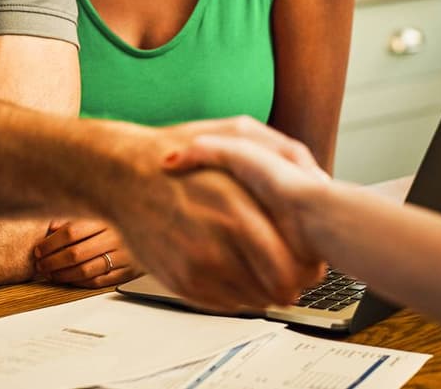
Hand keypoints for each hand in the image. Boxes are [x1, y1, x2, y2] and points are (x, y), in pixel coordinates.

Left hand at [33, 220, 134, 287]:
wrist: (156, 227)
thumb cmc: (123, 218)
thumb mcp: (100, 211)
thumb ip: (75, 217)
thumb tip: (50, 226)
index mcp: (106, 219)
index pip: (70, 232)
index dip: (50, 243)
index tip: (39, 249)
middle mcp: (115, 237)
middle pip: (75, 253)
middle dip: (52, 262)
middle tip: (41, 265)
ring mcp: (123, 256)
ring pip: (86, 271)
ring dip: (64, 275)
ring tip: (51, 275)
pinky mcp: (129, 271)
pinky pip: (100, 281)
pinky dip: (81, 283)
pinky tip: (70, 280)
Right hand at [91, 120, 321, 313]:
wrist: (121, 174)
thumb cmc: (180, 153)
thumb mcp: (236, 134)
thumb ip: (284, 155)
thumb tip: (319, 185)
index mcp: (236, 210)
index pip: (292, 264)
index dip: (308, 265)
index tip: (308, 257)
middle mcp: (216, 244)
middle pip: (279, 289)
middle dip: (292, 281)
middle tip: (291, 269)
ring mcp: (196, 268)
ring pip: (256, 301)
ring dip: (264, 288)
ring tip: (258, 264)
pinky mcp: (181, 283)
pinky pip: (227, 305)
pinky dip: (237, 292)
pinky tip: (232, 267)